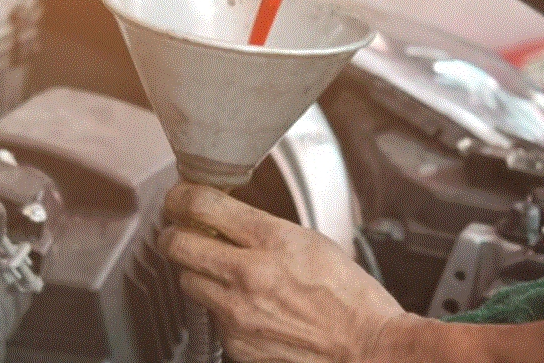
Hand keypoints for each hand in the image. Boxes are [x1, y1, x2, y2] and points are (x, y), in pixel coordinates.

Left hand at [160, 182, 417, 362]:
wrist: (369, 351)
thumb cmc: (350, 298)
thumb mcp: (312, 242)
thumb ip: (264, 227)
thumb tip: (225, 216)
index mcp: (273, 241)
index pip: (202, 205)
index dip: (180, 196)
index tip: (179, 198)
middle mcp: (249, 275)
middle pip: (177, 244)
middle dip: (174, 234)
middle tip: (180, 232)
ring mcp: (238, 313)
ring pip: (187, 281)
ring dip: (196, 271)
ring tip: (219, 271)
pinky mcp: (236, 343)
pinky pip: (210, 316)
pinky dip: (220, 307)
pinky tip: (246, 305)